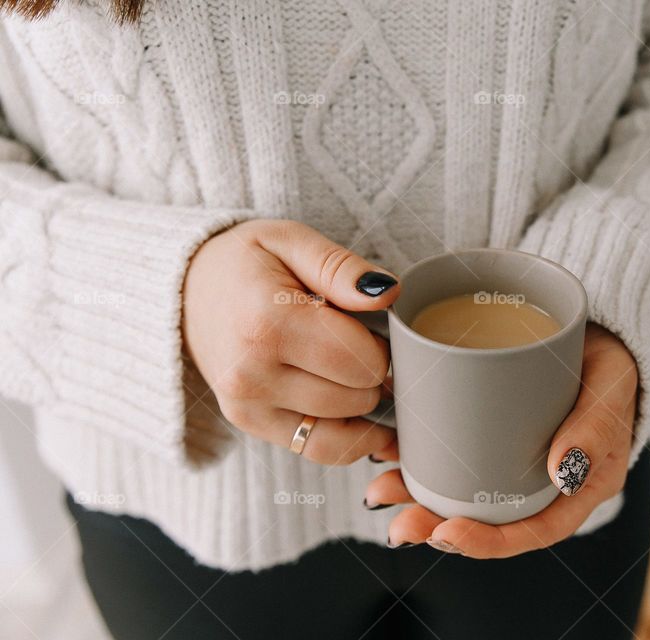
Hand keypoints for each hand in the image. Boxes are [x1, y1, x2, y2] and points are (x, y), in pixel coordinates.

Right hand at [182, 219, 400, 463]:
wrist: (183, 288)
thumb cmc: (245, 262)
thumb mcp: (290, 240)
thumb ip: (341, 268)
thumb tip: (388, 294)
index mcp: (267, 325)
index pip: (360, 359)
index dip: (381, 344)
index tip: (367, 325)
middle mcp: (252, 375)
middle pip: (358, 396)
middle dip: (372, 372)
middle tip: (354, 345)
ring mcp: (248, 407)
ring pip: (346, 431)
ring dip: (362, 404)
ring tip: (348, 370)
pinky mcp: (250, 425)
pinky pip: (322, 451)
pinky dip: (350, 436)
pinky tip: (356, 412)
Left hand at [365, 323, 637, 556]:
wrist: (601, 332)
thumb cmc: (613, 369)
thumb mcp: (610, 395)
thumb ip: (592, 431)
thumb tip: (562, 474)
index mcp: (575, 490)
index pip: (532, 531)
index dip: (488, 542)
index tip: (448, 533)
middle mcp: (540, 484)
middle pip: (488, 520)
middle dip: (437, 528)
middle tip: (401, 525)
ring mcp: (511, 459)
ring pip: (462, 491)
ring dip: (418, 498)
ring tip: (381, 492)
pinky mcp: (489, 430)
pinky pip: (452, 453)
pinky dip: (419, 455)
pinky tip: (388, 451)